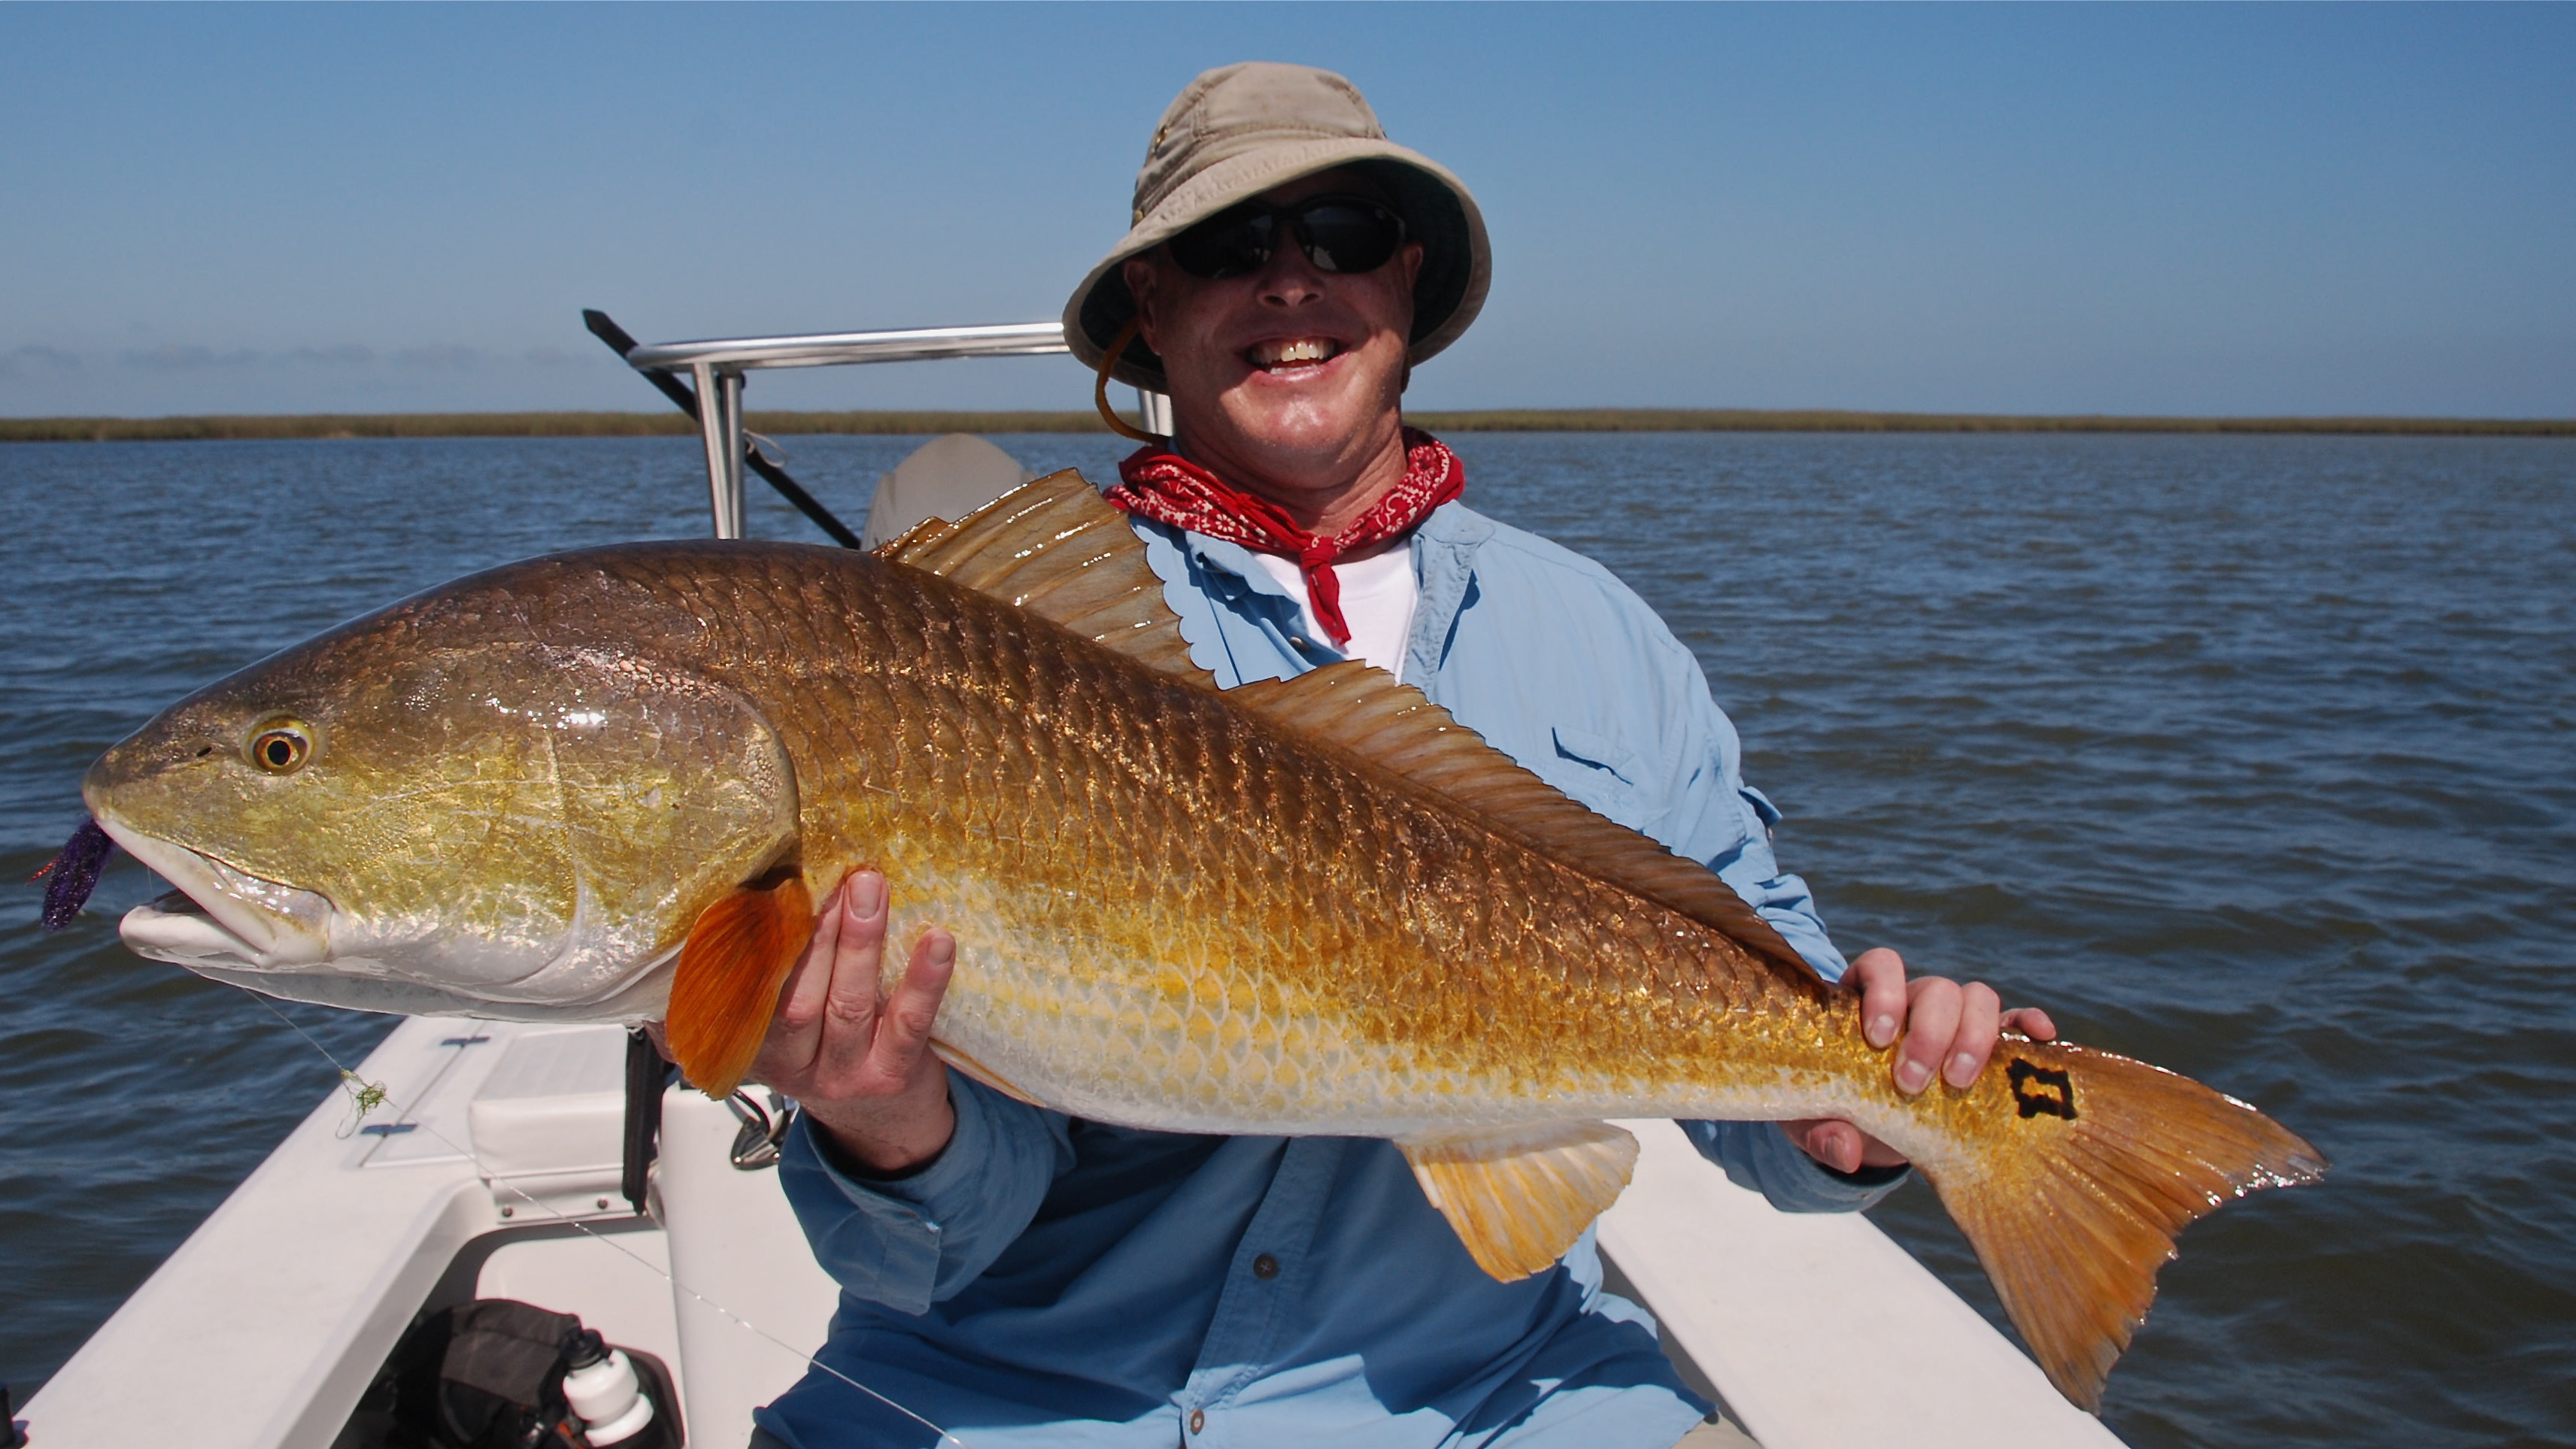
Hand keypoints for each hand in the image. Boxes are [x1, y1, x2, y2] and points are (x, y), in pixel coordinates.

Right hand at [744, 870, 957, 1173]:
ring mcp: (843, 1073)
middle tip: (834, 880)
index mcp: (756, 1044)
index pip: (749, 992)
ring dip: (859, 944)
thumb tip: (756, 910)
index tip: (774, 889)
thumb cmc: (835, 1054)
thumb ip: (767, 985)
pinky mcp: (891, 1078)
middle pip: (795, 998)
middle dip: (815, 934)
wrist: (885, 1127)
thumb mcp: (788, 1031)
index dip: (759, 942)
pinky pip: (907, 1025)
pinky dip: (923, 982)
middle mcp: (793, 1063)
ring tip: (871, 890)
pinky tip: (936, 942)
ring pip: (847, 1005)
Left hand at [1781, 947, 2057, 1173]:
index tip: (1879, 1039)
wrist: (1867, 1130)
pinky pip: (2015, 1021)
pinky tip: (2039, 1040)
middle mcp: (1914, 1001)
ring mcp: (1955, 1020)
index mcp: (1866, 1001)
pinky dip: (2029, 1024)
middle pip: (1937, 988)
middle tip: (1913, 1083)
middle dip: (1932, 1033)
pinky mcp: (1987, 1046)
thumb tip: (1847, 1150)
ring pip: (1977, 998)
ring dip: (1974, 1035)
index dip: (1884, 993)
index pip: (1882, 966)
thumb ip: (1821, 1132)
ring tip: (1959, 1082)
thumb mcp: (1814, 1120)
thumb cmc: (1834, 1109)